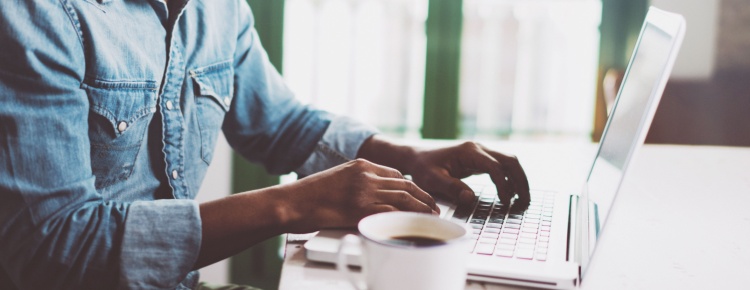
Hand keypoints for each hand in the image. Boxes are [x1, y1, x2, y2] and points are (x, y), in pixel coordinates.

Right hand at [279, 159, 438, 232]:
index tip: (420, 196)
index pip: (396, 174)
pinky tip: (415, 224)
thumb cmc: (309, 196)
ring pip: (404, 198)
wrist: (291, 202)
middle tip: (435, 207)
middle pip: (406, 185)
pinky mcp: (361, 209)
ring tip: (432, 217)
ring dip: (422, 208)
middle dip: (424, 197)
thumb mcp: (338, 179)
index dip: (412, 187)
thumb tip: (374, 197)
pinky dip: (408, 218)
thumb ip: (357, 184)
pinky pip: (392, 212)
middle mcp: (366, 175)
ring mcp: (365, 191)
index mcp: (361, 164)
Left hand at [357, 136, 529, 208]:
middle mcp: (478, 149)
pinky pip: (501, 167)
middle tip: (525, 201)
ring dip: (518, 179)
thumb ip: (452, 188)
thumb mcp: (433, 180)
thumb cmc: (423, 168)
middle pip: (510, 161)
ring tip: (523, 200)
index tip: (505, 202)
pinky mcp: (480, 160)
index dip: (503, 185)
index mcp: (468, 152)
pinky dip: (510, 179)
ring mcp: (480, 153)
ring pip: (509, 162)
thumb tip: (470, 198)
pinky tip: (511, 194)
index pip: (495, 167)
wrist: (416, 158)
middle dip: (520, 180)